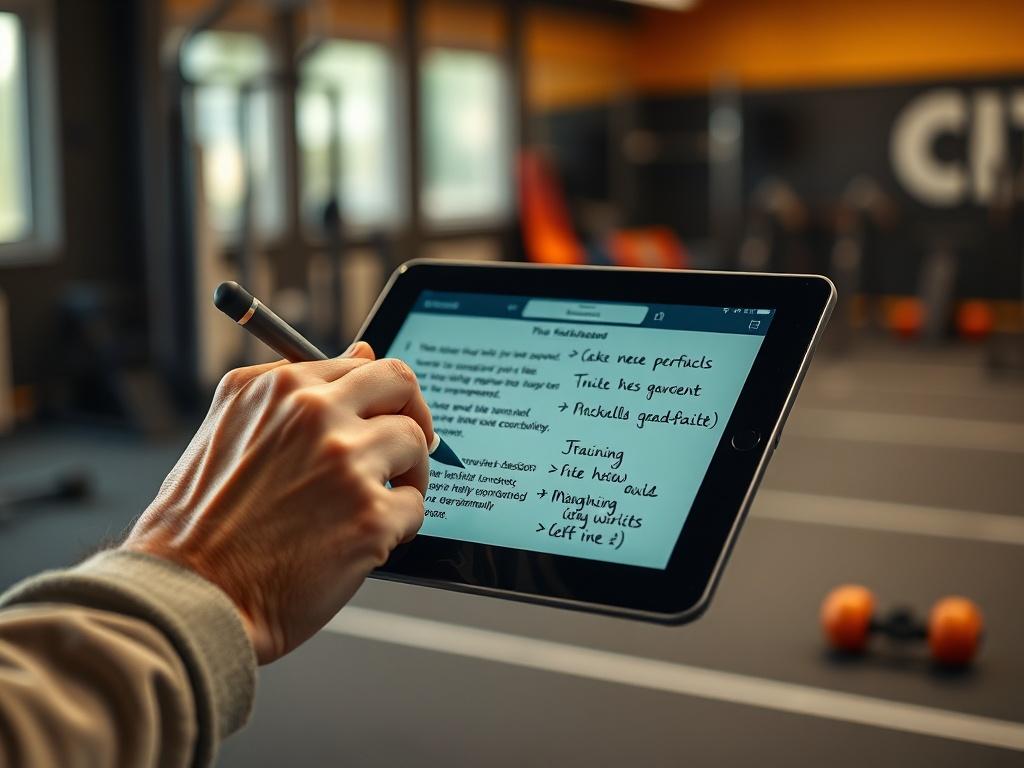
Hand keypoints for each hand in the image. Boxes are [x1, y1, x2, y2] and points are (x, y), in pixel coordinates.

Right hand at [123, 343, 432, 662]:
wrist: (191, 596)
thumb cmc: (202, 521)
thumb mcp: (229, 425)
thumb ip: (294, 385)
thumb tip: (362, 354)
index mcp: (281, 387)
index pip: (366, 364)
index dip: (384, 395)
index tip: (387, 417)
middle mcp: (315, 415)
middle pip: (403, 387)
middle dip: (414, 416)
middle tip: (409, 449)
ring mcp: (347, 464)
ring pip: (416, 447)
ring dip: (407, 476)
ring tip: (376, 504)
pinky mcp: (370, 517)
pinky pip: (414, 506)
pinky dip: (397, 527)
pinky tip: (363, 540)